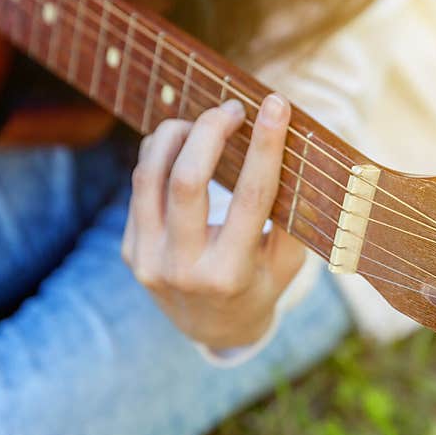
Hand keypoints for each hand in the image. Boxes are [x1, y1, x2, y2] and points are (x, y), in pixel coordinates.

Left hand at [122, 94, 305, 349]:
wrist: (211, 328)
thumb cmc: (260, 286)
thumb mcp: (287, 263)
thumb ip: (295, 215)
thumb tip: (305, 150)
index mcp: (231, 275)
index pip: (251, 199)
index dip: (266, 147)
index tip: (277, 106)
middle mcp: (184, 269)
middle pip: (187, 181)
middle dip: (211, 131)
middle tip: (233, 108)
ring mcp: (149, 260)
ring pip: (151, 175)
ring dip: (178, 134)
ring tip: (205, 121)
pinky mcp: (130, 250)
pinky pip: (139, 186)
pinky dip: (160, 154)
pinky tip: (182, 142)